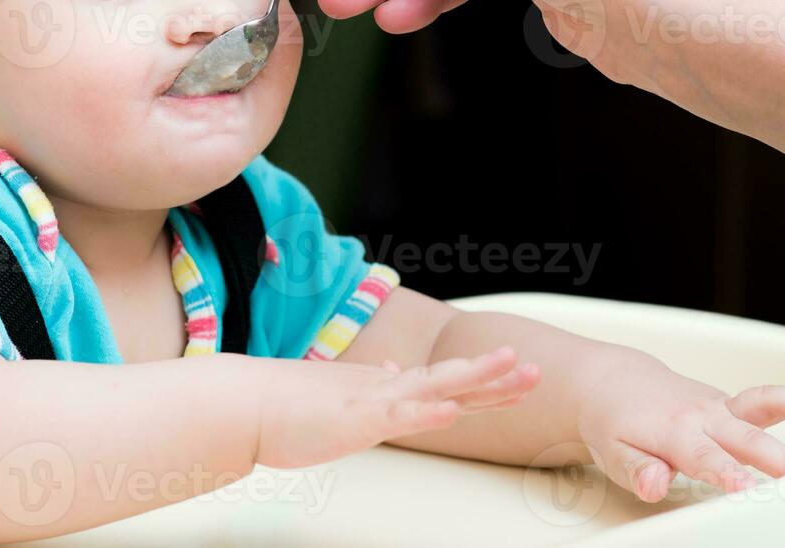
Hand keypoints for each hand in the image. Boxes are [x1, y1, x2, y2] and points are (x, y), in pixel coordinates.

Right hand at [254, 345, 538, 468]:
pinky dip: (428, 409)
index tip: (520, 377)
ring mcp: (374, 401)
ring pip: (436, 386)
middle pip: (453, 382)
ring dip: (476, 377)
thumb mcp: (343, 397)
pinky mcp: (356, 417)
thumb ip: (374, 385)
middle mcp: (388, 389)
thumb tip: (396, 371)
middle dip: (497, 378)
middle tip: (536, 369)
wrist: (248, 404)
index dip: (485, 383)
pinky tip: (452, 407)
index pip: (446, 385)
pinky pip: (398, 413)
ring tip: (511, 367)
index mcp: (387, 389)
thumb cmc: (290, 407)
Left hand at [574, 349, 784, 501]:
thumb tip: (654, 483)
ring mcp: (721, 408)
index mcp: (674, 433)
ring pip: (765, 405)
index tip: (747, 490)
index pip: (705, 459)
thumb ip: (637, 470)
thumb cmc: (616, 423)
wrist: (614, 383)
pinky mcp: (732, 407)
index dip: (727, 474)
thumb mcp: (613, 452)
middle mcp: (703, 416)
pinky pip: (769, 401)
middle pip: (747, 437)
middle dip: (779, 459)